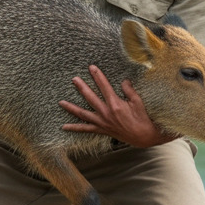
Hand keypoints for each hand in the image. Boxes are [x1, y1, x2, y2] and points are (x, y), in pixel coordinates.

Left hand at [59, 65, 179, 147]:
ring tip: (61, 102)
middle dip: (81, 87)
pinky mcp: (101, 130)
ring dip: (71, 108)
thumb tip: (123, 81)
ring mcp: (102, 122)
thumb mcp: (138, 101)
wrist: (143, 136)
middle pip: (90, 97)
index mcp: (115, 104)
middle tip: (74, 79)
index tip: (91, 67)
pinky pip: (85, 129)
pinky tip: (64, 126)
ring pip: (83, 114)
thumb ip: (129, 90)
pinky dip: (74, 128)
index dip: (97, 76)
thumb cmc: (142, 118)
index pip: (104, 87)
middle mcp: (106, 113)